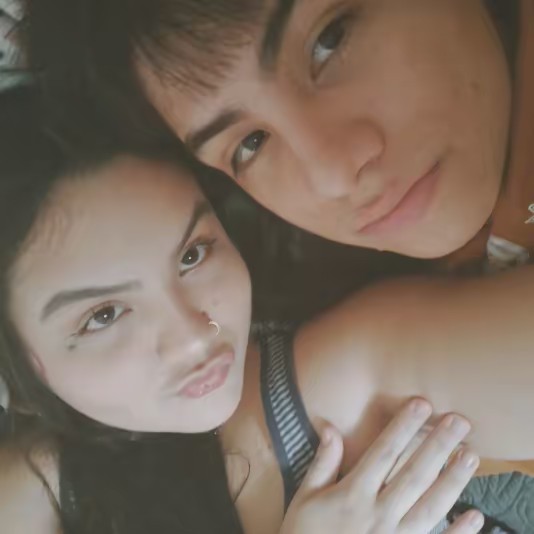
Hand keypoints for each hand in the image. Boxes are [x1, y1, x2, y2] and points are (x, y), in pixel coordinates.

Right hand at [280, 399, 482, 533]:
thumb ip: (323, 462)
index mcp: (353, 494)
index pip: (384, 453)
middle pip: (414, 474)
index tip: (422, 404)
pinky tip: (475, 515)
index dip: (403, 427)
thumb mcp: (305, 497)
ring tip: (470, 455)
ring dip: (453, 481)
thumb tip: (330, 427)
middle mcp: (378, 514)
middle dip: (438, 446)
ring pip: (430, 506)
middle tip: (460, 422)